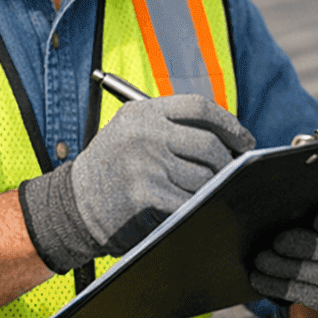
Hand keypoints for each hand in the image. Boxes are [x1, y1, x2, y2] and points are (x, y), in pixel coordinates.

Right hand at [19, 94, 253, 271]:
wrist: (72, 206)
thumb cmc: (110, 170)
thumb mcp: (131, 133)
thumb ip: (171, 128)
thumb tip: (228, 139)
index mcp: (142, 113)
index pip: (198, 107)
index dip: (229, 123)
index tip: (245, 140)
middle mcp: (144, 134)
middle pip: (208, 144)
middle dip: (227, 163)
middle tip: (234, 173)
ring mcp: (145, 164)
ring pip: (203, 177)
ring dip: (212, 189)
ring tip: (208, 193)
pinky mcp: (146, 195)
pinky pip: (190, 202)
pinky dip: (198, 208)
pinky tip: (196, 210)